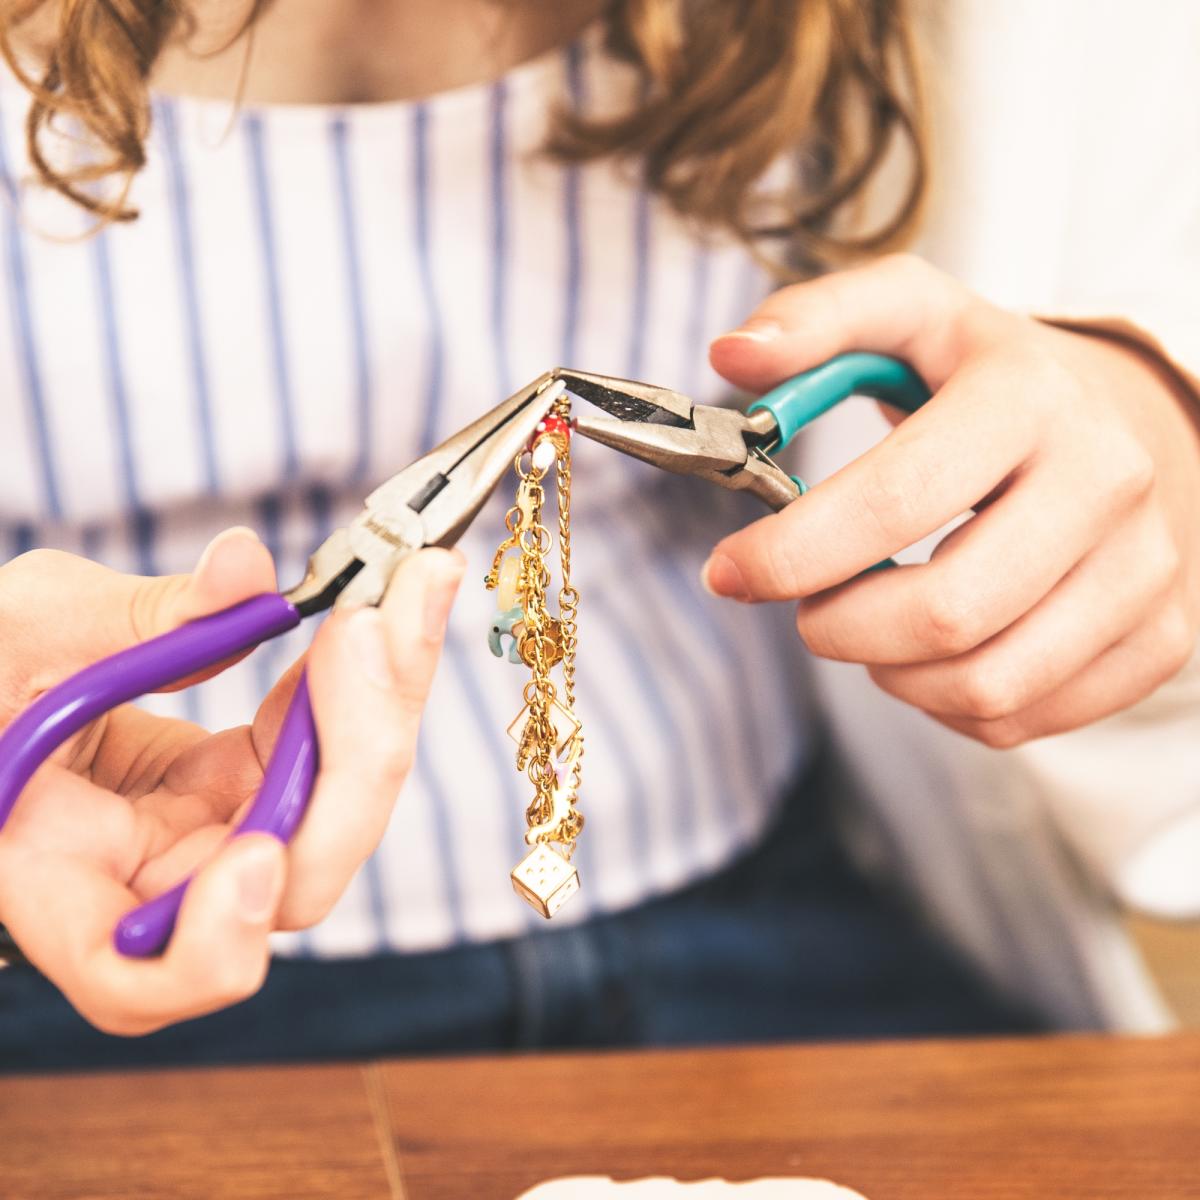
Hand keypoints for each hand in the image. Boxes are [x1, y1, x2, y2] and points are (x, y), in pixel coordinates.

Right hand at [0, 529, 463, 1032]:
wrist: (6, 666)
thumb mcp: (25, 626)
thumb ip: (130, 614)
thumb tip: (244, 566)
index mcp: (56, 873)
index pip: (139, 979)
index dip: (215, 942)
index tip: (259, 852)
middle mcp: (152, 875)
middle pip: (289, 879)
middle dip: (357, 756)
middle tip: (380, 627)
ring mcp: (213, 829)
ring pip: (334, 808)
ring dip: (385, 698)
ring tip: (416, 586)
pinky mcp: (247, 780)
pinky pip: (326, 747)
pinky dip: (362, 679)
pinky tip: (384, 604)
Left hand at [705, 255, 1199, 746]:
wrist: (1132, 422)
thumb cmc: (993, 378)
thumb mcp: (911, 315)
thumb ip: (817, 322)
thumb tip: (731, 355)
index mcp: (1029, 396)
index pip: (896, 501)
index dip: (791, 553)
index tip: (730, 572)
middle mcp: (1106, 482)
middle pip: (946, 613)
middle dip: (839, 628)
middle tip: (808, 608)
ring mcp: (1144, 570)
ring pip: (986, 685)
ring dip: (891, 673)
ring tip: (869, 626)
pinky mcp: (1159, 638)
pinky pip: (1023, 719)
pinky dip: (947, 703)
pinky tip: (931, 654)